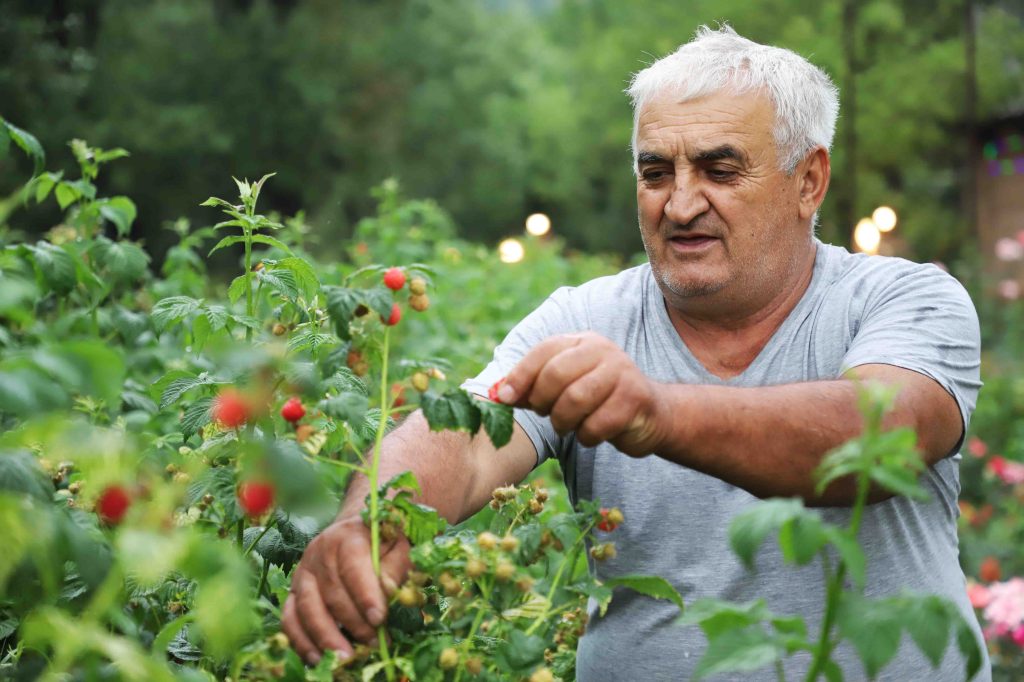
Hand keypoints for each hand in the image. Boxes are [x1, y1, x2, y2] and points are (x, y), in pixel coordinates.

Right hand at [281, 516, 410, 664]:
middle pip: (331, 593)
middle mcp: (319, 552)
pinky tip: (317, 659)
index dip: (365, 595)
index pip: (353, 567)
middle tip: (374, 643)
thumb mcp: (398, 547)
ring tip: (345, 659)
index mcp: (347, 536)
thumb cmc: (382, 542)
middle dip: (353, 623)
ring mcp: (303, 572)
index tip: (379, 619)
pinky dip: (300, 641)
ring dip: (326, 637)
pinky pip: (290, 618)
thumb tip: (388, 591)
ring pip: (308, 608)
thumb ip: (395, 568)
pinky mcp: (294, 590)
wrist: (355, 530)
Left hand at [497, 332, 665, 455]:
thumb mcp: (564, 388)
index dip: (520, 375)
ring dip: (563, 421)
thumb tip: (497, 394)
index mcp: (581, 342)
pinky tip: (590, 433)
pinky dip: (586, 436)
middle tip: (544, 414)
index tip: (505, 398)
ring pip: (575, 400)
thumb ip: (532, 388)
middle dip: (542, 401)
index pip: (544, 351)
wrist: (650, 414)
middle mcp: (602, 351)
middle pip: (556, 375)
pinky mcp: (634, 399)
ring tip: (567, 426)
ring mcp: (621, 372)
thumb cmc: (597, 401)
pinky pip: (596, 424)